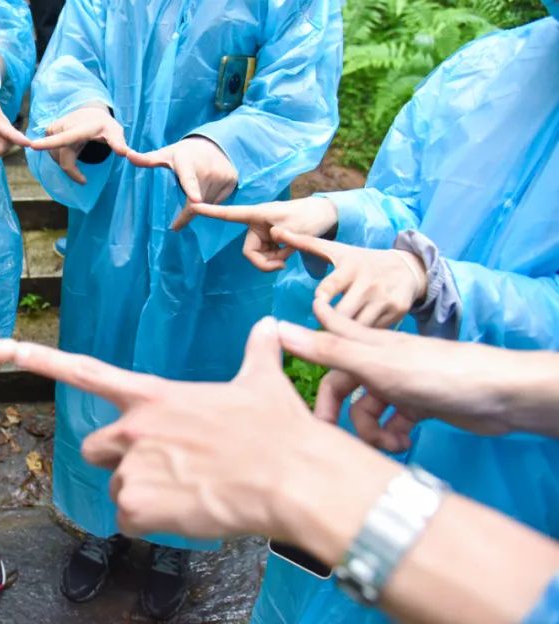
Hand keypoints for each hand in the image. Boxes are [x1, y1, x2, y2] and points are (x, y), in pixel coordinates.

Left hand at [15, 319, 313, 540]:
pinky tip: (186, 514)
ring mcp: (133, 466)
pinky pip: (128, 521)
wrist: (292, 478)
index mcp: (156, 396)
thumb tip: (269, 327)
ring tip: (189, 492)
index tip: (12, 350)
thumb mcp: (263, 382)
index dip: (47, 361)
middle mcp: (135, 427)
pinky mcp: (139, 504)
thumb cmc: (279, 431)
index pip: (89, 372)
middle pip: (95, 449)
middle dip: (120, 461)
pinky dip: (151, 525)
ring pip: (117, 489)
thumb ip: (256, 352)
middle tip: (167, 469)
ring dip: (143, 496)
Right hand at [28, 105, 128, 183]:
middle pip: (62, 158)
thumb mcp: (115, 132)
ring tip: (78, 154)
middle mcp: (62, 127)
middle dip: (71, 171)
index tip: (33, 145)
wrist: (92, 113)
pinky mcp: (48, 130)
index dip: (48, 144)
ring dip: (67, 164)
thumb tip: (125, 153)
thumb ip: (119, 143)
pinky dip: (61, 159)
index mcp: (78, 129)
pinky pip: (52, 153)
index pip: (63, 140)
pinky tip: (71, 151)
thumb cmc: (104, 126)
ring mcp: (53, 128)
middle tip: (83, 179)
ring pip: (56, 157)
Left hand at [126, 136, 238, 229]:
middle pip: (196, 201)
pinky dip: (211, 203)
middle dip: (186, 214)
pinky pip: (218, 201)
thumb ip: (147, 159)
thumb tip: (127, 155)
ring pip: (208, 204)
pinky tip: (206, 192)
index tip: (194, 200)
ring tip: (194, 195)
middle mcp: (207, 168)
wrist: (213, 144)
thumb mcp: (166, 155)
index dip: (191, 190)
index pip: (188, 179)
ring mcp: (221, 174)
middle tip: (176, 225)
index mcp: (187, 163)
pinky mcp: (232, 180)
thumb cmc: (184, 154)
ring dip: (199, 207)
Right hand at [185, 197, 338, 270]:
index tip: (192, 205)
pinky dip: (277, 258)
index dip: (210, 212)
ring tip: (290, 252)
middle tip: (284, 263)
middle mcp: (255, 224)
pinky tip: (289, 252)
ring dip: (274, 260)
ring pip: (258, 257)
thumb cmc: (310, 216)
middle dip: (265, 261)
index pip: (230, 214)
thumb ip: (284, 235)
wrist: (324, 217)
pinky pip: (266, 256)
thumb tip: (272, 237)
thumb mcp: (298, 227)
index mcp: (257, 215)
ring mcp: (262, 233)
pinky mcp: (268, 240)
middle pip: (249, 252)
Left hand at [272, 227, 425, 327]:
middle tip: (319, 330)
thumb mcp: (336, 249)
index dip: (319, 303)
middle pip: (341, 315)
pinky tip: (356, 339)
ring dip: (343, 335)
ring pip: (357, 327)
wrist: (407, 268)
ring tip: (334, 337)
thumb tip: (275, 230)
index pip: (328, 289)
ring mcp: (384, 299)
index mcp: (350, 268)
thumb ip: (305, 243)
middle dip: (328, 324)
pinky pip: (373, 332)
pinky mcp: (398, 312)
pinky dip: (363, 339)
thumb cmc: (362, 261)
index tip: (316, 306)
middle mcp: (368, 283)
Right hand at [279, 301, 524, 450]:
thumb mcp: (374, 364)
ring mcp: (399, 384)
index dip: (304, 347)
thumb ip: (328, 350)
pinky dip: (392, 435)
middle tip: (327, 438)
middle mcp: (378, 362)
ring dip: (369, 431)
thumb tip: (276, 328)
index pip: (324, 341)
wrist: (498, 396)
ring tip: (386, 445)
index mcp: (364, 345)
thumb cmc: (434, 373)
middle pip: (342, 386)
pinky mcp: (418, 405)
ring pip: (366, 409)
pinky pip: (392, 422)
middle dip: (335, 412)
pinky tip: (404, 444)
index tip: (282, 368)